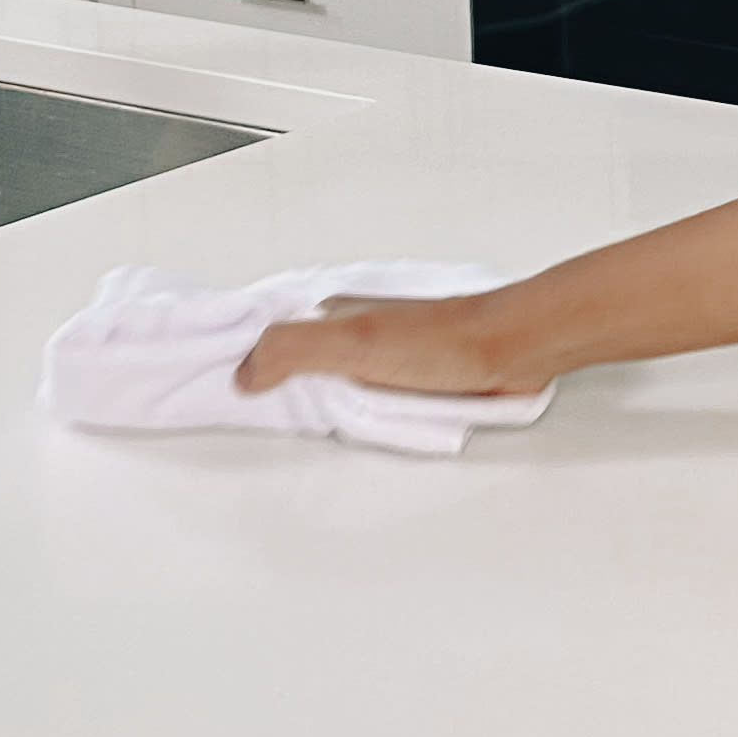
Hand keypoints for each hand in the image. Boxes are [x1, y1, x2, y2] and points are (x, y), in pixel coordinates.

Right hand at [242, 293, 544, 399]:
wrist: (510, 350)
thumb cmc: (444, 340)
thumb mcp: (354, 342)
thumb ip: (295, 349)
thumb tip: (244, 372)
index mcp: (332, 311)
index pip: (272, 334)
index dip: (248, 361)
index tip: (227, 389)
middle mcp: (353, 329)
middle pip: (298, 364)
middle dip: (282, 390)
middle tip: (268, 416)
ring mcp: (380, 355)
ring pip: (333, 385)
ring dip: (325, 406)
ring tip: (314, 424)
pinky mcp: (407, 378)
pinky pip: (370, 400)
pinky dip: (362, 415)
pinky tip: (362, 425)